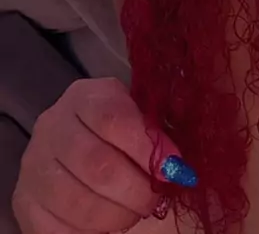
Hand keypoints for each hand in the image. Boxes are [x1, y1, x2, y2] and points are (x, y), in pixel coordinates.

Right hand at [12, 77, 196, 232]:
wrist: (78, 146)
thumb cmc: (120, 133)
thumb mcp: (139, 120)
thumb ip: (155, 136)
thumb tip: (176, 166)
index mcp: (84, 96)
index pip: (112, 118)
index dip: (147, 148)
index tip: (175, 169)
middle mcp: (53, 125)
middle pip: (97, 164)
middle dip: (136, 190)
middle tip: (155, 199)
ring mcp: (34, 163)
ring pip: (77, 201)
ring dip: (116, 215)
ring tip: (134, 212)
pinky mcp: (24, 200)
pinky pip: (57, 228)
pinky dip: (90, 232)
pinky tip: (107, 224)